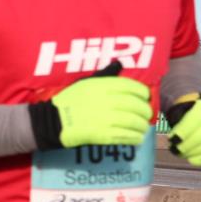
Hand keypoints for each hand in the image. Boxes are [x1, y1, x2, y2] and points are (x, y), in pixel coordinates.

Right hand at [30, 64, 151, 149]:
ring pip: (133, 122)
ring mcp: (105, 119)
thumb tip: (120, 63)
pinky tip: (137, 138)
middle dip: (145, 111)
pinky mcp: (103, 135)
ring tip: (142, 128)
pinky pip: (125, 136)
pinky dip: (135, 137)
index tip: (146, 97)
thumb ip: (105, 74)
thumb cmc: (69, 100)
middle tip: (147, 115)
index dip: (143, 92)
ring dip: (141, 126)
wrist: (54, 121)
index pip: (132, 87)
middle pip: (135, 105)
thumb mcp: (85, 82)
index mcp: (102, 86)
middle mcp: (106, 101)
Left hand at [165, 98, 200, 165]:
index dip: (183, 131)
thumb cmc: (185, 119)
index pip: (195, 119)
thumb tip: (175, 139)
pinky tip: (193, 161)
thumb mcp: (179, 116)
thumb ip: (178, 125)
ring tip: (182, 155)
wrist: (198, 119)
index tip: (171, 139)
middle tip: (175, 150)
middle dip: (187, 145)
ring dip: (194, 153)